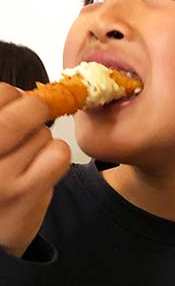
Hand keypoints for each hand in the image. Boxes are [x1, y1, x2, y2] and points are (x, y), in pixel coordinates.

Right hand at [0, 84, 70, 256]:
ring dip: (42, 139)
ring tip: (25, 154)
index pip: (1, 93)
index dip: (11, 96)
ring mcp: (1, 175)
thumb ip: (1, 121)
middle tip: (34, 115)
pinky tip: (42, 166)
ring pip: (44, 133)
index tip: (11, 104)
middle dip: (36, 109)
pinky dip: (56, 155)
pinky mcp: (27, 192)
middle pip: (27, 109)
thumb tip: (19, 94)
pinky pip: (58, 154)